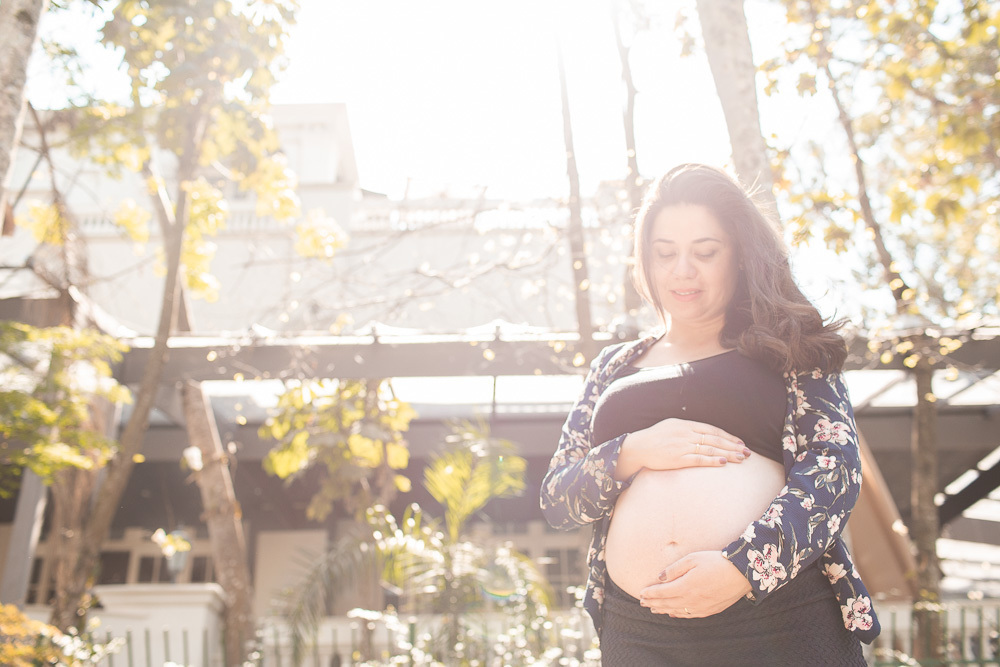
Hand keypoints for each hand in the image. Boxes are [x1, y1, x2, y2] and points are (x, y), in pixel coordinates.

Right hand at [616, 419, 750, 478]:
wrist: (638, 447)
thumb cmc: (654, 438)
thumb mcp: (671, 426)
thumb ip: (688, 428)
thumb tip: (704, 433)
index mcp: (685, 424)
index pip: (712, 430)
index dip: (728, 436)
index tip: (740, 443)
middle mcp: (686, 434)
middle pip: (715, 439)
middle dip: (733, 446)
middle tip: (747, 452)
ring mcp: (682, 446)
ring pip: (711, 449)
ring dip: (728, 454)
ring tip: (741, 459)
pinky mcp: (678, 458)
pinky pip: (699, 459)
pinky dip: (712, 460)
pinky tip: (724, 462)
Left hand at [638, 551, 751, 617]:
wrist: (741, 573)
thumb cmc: (716, 561)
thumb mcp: (693, 559)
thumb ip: (675, 569)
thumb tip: (660, 577)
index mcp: (686, 586)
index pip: (662, 593)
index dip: (650, 594)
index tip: (641, 593)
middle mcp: (692, 600)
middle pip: (667, 604)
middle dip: (653, 603)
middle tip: (642, 603)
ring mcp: (701, 607)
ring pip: (677, 611)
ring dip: (663, 610)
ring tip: (653, 609)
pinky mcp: (710, 610)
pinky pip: (690, 615)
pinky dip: (678, 614)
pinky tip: (673, 613)